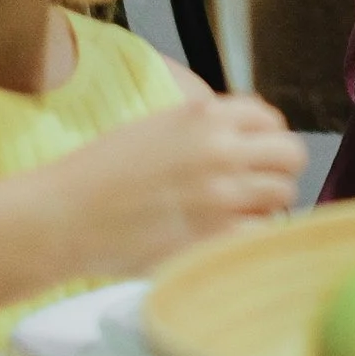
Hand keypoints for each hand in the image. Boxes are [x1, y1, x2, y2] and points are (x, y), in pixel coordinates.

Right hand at [36, 90, 306, 279]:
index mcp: (205, 115)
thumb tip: (246, 143)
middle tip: (257, 189)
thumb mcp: (156, 127)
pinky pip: (262, 234)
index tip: (255, 156)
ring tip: (238, 216)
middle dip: (278, 171)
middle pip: (290, 156)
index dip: (266, 139)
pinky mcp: (215, 237)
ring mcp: (221, 195)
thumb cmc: (100, 173)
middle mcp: (221, 149)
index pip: (270, 118)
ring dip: (267, 206)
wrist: (63, 216)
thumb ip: (204, 129)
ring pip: (283, 196)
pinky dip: (250, 238)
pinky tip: (225, 240)